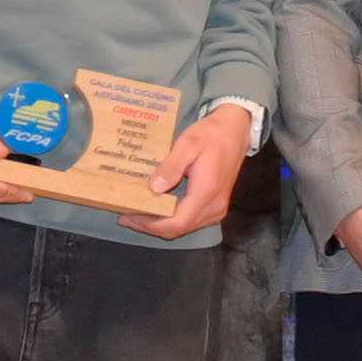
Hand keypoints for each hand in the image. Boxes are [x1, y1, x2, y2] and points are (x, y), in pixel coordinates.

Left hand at [128, 101, 257, 238]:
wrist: (235, 131)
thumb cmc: (211, 134)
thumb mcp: (188, 144)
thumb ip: (171, 166)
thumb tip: (154, 188)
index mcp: (206, 193)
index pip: (176, 223)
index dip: (150, 224)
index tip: (129, 217)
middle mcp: (214, 207)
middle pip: (178, 229)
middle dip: (150, 227)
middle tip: (126, 217)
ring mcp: (217, 209)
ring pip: (185, 227)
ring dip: (160, 225)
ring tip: (137, 214)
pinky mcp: (216, 206)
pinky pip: (191, 221)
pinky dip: (172, 219)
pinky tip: (157, 209)